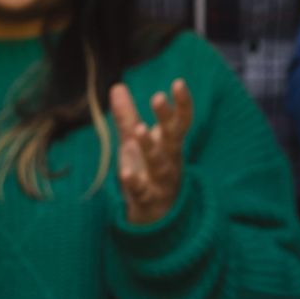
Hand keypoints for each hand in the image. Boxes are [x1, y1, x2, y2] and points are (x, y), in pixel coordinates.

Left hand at [110, 79, 193, 225]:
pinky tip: (125, 173)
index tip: (178, 82)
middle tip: (158, 97)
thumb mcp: (135, 143)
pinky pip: (142, 191)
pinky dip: (134, 183)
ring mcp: (161, 181)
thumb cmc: (147, 173)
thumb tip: (117, 86)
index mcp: (169, 144)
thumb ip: (128, 117)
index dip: (182, 103)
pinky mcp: (148, 199)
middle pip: (172, 137)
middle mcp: (170, 160)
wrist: (153, 216)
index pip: (180, 122)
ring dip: (150, 147)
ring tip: (139, 129)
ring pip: (159, 163)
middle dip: (167, 118)